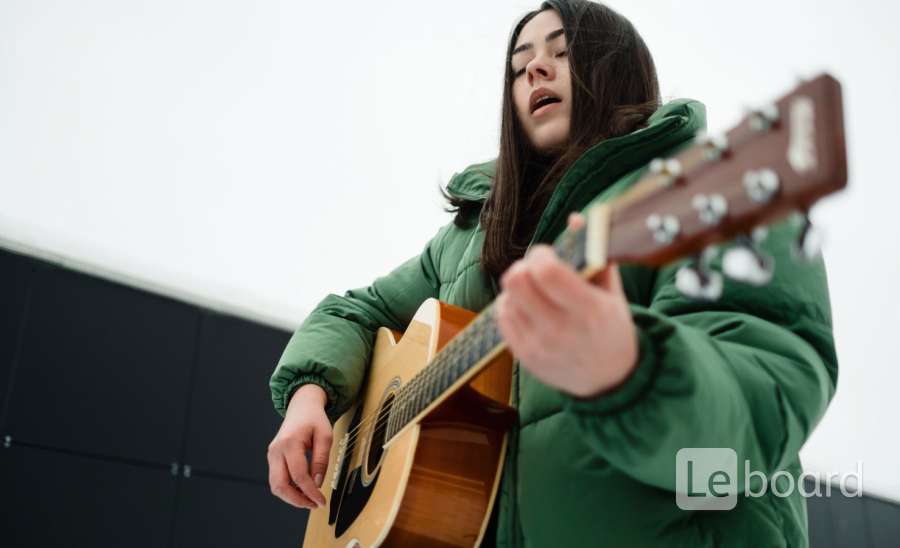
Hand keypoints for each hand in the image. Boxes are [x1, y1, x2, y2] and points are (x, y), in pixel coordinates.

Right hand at [267, 384, 331, 508]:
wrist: (301, 407)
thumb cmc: (314, 420)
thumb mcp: (326, 436)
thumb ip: (321, 460)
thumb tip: (317, 483)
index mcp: (290, 442)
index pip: (299, 476)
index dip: (310, 492)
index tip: (321, 501)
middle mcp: (276, 450)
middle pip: (280, 485)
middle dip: (297, 500)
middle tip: (314, 504)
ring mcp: (271, 454)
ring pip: (275, 485)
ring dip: (291, 497)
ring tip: (309, 499)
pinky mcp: (272, 458)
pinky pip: (277, 479)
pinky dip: (288, 489)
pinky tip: (302, 490)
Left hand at [495, 213, 637, 397]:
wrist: (610, 380)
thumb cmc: (612, 329)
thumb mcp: (612, 293)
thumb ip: (595, 255)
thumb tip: (575, 218)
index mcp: (589, 311)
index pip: (547, 273)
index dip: (541, 255)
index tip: (548, 255)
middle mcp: (561, 330)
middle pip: (517, 282)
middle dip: (524, 266)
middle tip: (537, 269)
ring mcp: (539, 346)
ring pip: (506, 298)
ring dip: (517, 287)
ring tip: (535, 290)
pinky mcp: (524, 357)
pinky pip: (502, 318)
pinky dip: (511, 305)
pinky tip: (528, 306)